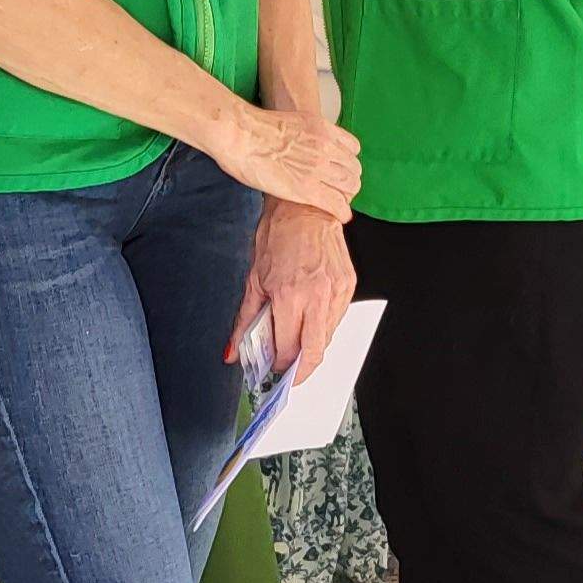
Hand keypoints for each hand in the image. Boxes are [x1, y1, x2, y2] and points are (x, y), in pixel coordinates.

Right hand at [212, 103, 359, 220]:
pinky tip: (340, 216)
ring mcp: (318, 169)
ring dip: (347, 196)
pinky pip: (336, 204)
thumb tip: (301, 146)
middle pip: (354, 169)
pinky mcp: (307, 190)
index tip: (340, 170)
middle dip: (350, 182)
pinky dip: (342, 211)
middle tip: (340, 191)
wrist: (241, 135)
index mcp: (322, 129)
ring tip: (339, 203)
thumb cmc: (253, 128)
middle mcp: (326, 148)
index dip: (349, 162)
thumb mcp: (291, 123)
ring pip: (350, 186)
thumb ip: (304, 135)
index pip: (353, 148)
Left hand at [229, 201, 355, 383]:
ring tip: (296, 343)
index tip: (273, 368)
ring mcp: (337, 290)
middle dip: (301, 370)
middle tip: (289, 374)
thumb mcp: (253, 280)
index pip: (287, 348)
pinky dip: (323, 326)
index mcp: (289, 295)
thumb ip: (244, 321)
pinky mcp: (349, 284)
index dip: (279, 364)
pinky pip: (337, 318)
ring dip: (312, 346)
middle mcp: (316, 296)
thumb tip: (233, 351)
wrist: (304, 208)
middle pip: (315, 352)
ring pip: (328, 337)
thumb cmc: (277, 236)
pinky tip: (310, 319)